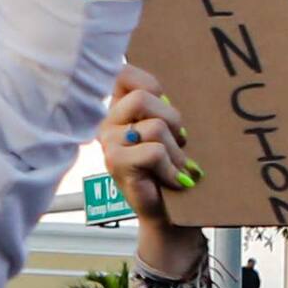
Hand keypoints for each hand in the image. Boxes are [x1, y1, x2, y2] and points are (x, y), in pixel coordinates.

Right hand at [99, 66, 200, 244]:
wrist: (168, 213)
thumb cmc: (170, 168)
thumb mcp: (168, 131)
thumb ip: (163, 109)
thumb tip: (171, 94)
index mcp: (119, 109)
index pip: (124, 74)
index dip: (149, 83)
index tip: (164, 102)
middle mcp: (108, 123)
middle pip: (143, 97)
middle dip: (172, 119)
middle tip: (179, 141)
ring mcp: (109, 143)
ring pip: (155, 127)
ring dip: (176, 150)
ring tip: (178, 166)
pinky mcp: (116, 163)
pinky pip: (153, 152)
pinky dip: (172, 168)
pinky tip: (175, 179)